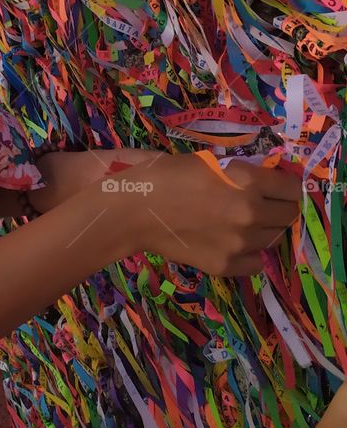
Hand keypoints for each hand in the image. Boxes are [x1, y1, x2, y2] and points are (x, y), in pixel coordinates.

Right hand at [118, 153, 301, 275]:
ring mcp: (240, 243)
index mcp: (247, 181)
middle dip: (279, 207)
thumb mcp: (210, 162)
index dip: (288, 186)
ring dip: (264, 229)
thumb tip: (266, 182)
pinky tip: (234, 243)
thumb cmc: (167, 176)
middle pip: (288, 215)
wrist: (134, 210)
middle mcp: (251, 213)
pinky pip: (256, 262)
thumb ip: (242, 173)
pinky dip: (250, 253)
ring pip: (274, 239)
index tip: (280, 187)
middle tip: (262, 204)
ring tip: (242, 223)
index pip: (293, 188)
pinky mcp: (227, 265)